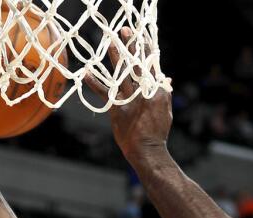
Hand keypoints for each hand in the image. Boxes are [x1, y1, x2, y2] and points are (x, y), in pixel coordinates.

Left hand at [85, 28, 172, 160]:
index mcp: (158, 91)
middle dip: (130, 45)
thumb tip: (166, 79)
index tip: (140, 35)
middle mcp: (145, 92)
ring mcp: (130, 99)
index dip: (145, 48)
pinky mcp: (117, 108)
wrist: (148, 150)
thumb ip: (164, 94)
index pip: (152, 64)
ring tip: (108, 41)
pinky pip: (104, 93)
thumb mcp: (165, 111)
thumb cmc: (157, 133)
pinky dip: (94, 82)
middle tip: (124, 31)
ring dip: (114, 56)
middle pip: (136, 63)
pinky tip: (85, 73)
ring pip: (121, 73)